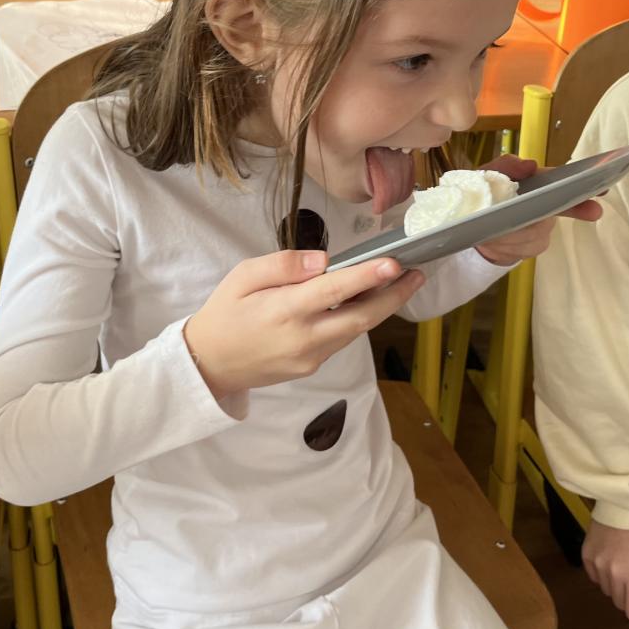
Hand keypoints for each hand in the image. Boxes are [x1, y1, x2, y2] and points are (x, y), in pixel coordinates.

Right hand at [183, 250, 423, 399]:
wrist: (209, 363)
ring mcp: (310, 357)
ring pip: (356, 330)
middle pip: (360, 318)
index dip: (367, 277)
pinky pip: (342, 339)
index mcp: (283, 311)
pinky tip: (369, 301)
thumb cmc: (225, 312)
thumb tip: (322, 260)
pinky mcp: (312, 367)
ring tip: (404, 282)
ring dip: (382, 307)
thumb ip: (282, 265)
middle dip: (393, 296)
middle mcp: (303, 338)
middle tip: (418, 274)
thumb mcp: (242, 277)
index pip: (334, 291)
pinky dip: (359, 319)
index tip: (394, 263)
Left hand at [472, 154, 602, 266]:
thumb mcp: (486, 175)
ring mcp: (541, 228)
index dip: (583, 188)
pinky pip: (525, 249)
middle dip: (555, 215)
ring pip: (537, 234)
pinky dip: (508, 246)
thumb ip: (506, 165)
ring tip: (493, 231)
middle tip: (576, 216)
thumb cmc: (483, 194)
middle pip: (557, 211)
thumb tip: (531, 165)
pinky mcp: (532, 247)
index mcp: (537, 183)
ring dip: (516, 234)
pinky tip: (495, 242)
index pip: (565, 183)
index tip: (602, 191)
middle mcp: (544, 205)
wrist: (471, 226)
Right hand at [583, 521, 628, 623]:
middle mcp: (612, 574)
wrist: (623, 505)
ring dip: (616, 587)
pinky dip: (602, 576)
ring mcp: (597, 565)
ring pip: (607, 591)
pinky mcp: (586, 556)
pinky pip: (594, 577)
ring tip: (625, 572)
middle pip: (620, 604)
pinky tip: (611, 563)